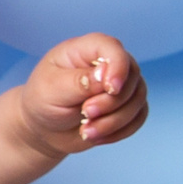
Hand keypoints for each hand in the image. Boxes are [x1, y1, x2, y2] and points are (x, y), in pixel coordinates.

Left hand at [16, 34, 147, 156]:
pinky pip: (139, 117)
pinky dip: (120, 131)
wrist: (44, 127)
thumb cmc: (43, 101)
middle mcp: (108, 63)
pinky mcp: (127, 105)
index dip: (117, 67)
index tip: (110, 89)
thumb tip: (104, 74)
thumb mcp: (52, 89)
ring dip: (114, 121)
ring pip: (138, 100)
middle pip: (131, 77)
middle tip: (85, 114)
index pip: (112, 48)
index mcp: (86, 50)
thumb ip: (78, 81)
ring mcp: (121, 84)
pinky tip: (97, 135)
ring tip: (86, 131)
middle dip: (110, 103)